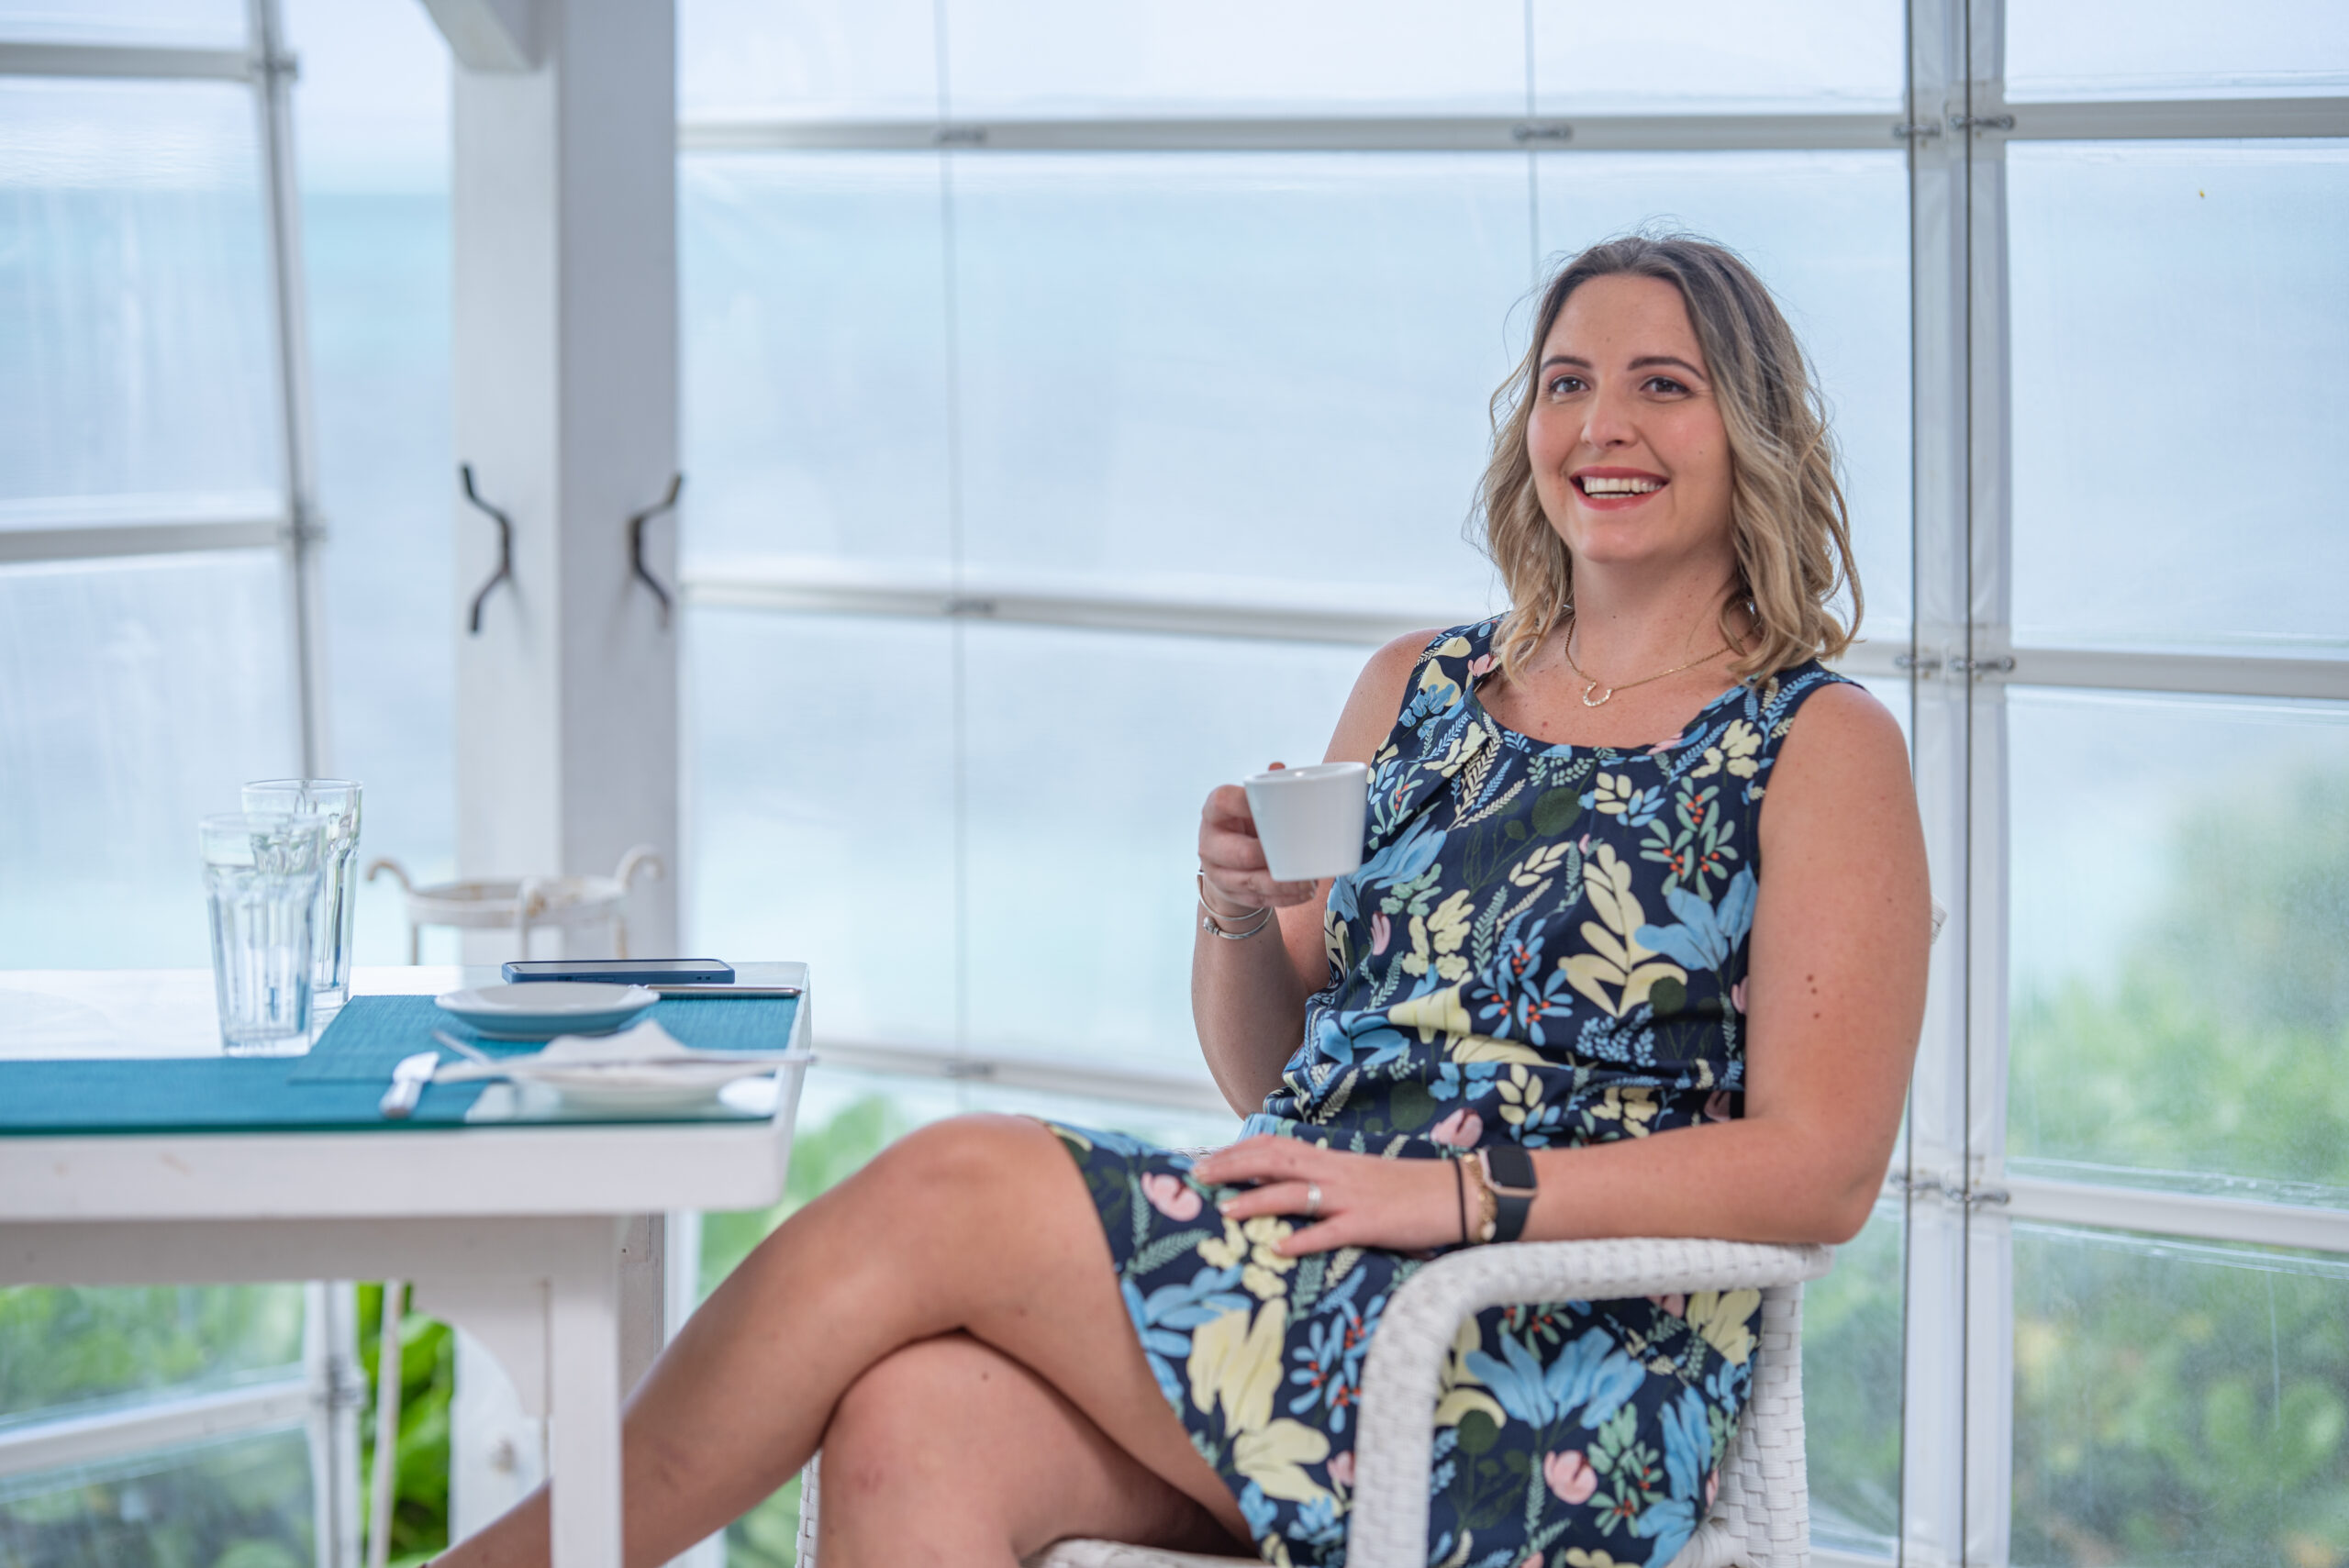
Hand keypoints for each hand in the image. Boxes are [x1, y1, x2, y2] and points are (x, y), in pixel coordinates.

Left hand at [1192, 1135, 1464, 1256]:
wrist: (1457, 1194)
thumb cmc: (1408, 1191)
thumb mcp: (1361, 1179)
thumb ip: (1327, 1182)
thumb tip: (1291, 1191)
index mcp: (1333, 1160)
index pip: (1276, 1147)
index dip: (1239, 1151)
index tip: (1207, 1159)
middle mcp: (1336, 1173)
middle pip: (1274, 1161)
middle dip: (1233, 1167)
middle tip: (1198, 1176)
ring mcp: (1352, 1198)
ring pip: (1295, 1193)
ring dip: (1257, 1201)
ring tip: (1225, 1211)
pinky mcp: (1371, 1224)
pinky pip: (1332, 1232)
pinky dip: (1305, 1240)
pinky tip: (1281, 1251)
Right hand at [1198, 764, 1319, 913]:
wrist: (1225, 860)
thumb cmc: (1246, 824)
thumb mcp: (1249, 805)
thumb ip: (1265, 789)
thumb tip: (1280, 768)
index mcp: (1215, 813)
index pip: (1223, 802)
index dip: (1244, 801)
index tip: (1270, 800)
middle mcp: (1210, 843)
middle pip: (1240, 853)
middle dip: (1270, 857)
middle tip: (1299, 854)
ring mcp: (1218, 872)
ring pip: (1251, 882)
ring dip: (1282, 884)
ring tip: (1310, 882)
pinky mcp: (1231, 894)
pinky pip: (1259, 900)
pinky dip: (1284, 898)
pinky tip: (1303, 893)